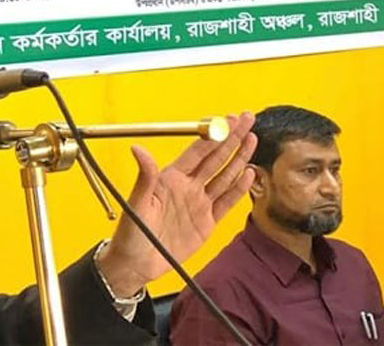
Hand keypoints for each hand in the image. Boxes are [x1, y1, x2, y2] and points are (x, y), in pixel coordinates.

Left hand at [97, 113, 256, 296]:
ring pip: (224, 177)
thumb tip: (137, 149)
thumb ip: (144, 176)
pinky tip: (248, 173)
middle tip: (247, 120)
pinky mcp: (206, 222)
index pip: (198, 151)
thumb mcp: (137, 202)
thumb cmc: (131, 232)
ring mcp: (198, 204)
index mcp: (170, 178)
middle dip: (232, 139)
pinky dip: (238, 188)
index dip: (215, 134)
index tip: (229, 119)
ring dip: (239, 158)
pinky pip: (226, 202)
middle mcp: (187, 187)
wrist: (136, 264)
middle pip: (215, 158)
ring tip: (252, 139)